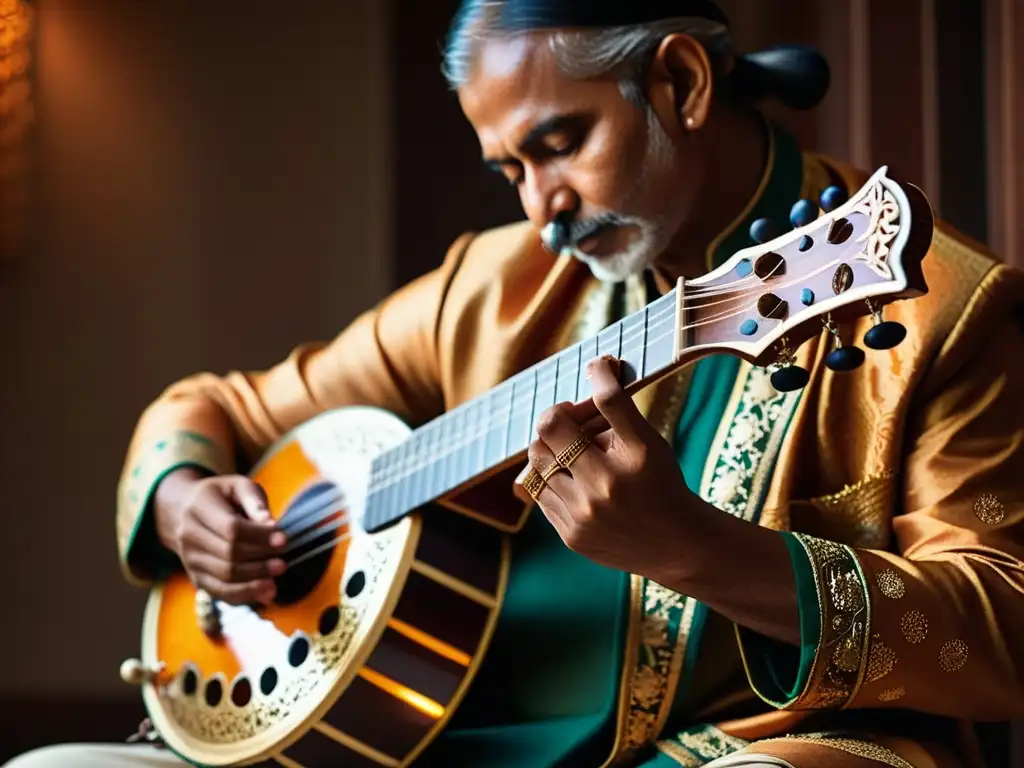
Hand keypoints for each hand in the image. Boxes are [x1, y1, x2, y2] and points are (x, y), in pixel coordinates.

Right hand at [154, 469, 286, 604]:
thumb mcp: (239, 486)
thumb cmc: (222, 496)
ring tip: (277, 577)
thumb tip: (270, 523)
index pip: (231, 528)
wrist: (185, 511)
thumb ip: (255, 501)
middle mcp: (189, 535)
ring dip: (254, 580)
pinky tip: (266, 592)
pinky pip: (219, 592)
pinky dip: (244, 595)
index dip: (259, 537)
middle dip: (259, 561)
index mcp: (199, 507)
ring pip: (223, 576)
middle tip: (283, 563)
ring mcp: (189, 559)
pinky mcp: (195, 576)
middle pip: (228, 555)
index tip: (283, 540)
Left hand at [515, 356, 707, 579]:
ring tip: (571, 452)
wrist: (677, 544)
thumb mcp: (649, 441)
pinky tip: (574, 480)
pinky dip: (551, 479)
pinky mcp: (571, 536)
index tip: (594, 373)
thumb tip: (594, 367)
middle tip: (573, 422)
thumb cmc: (661, 482)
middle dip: (557, 420)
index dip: (587, 385)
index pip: (599, 403)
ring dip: (549, 449)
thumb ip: (617, 406)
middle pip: (547, 432)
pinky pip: (539, 493)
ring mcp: (583, 516)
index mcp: (629, 458)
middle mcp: (604, 488)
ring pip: (537, 462)